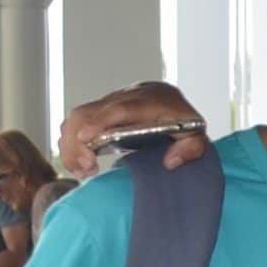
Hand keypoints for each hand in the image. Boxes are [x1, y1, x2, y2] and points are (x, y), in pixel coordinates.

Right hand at [56, 82, 208, 176]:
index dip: (101, 122)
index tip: (86, 139)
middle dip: (79, 140)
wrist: (172, 101)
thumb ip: (190, 149)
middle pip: (90, 112)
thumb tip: (170, 162)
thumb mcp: (196, 134)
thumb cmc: (183, 120)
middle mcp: (125, 98)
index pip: (121, 108)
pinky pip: (76, 121)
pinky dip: (70, 141)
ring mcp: (110, 101)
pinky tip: (79, 162)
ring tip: (82, 169)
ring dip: (71, 143)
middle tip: (87, 167)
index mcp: (151, 101)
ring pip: (78, 116)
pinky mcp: (99, 109)